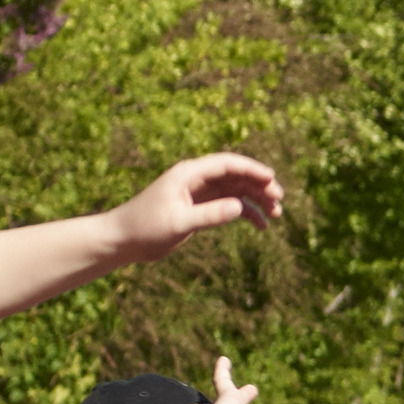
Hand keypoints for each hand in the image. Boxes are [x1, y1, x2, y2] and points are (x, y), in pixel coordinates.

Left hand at [109, 151, 297, 259]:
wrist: (124, 239)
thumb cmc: (146, 228)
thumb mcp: (179, 223)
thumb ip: (209, 215)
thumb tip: (240, 207)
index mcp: (188, 174)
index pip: (226, 164)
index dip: (251, 169)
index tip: (272, 179)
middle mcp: (196, 180)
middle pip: (236, 176)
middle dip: (259, 186)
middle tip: (279, 200)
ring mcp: (199, 193)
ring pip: (236, 191)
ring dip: (257, 200)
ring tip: (277, 214)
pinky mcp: (199, 208)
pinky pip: (229, 206)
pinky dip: (246, 214)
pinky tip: (262, 226)